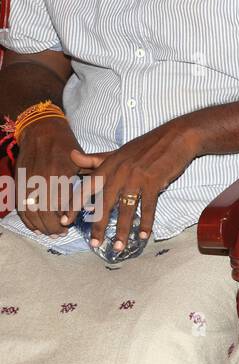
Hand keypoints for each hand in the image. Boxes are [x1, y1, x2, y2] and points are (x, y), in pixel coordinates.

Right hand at [13, 118, 83, 235]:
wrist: (41, 130)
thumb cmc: (66, 144)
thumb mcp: (81, 159)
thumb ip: (88, 179)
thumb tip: (95, 200)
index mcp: (60, 175)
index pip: (61, 205)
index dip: (65, 218)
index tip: (70, 225)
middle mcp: (42, 180)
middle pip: (45, 212)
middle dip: (53, 226)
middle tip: (62, 233)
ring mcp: (28, 182)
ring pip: (31, 212)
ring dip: (40, 226)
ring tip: (51, 233)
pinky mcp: (19, 183)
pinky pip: (20, 206)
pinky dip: (27, 219)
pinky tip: (36, 226)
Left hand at [67, 118, 203, 248]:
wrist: (176, 137)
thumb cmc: (147, 146)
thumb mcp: (118, 151)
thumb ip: (95, 159)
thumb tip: (71, 155)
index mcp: (109, 165)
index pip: (86, 188)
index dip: (74, 205)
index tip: (66, 221)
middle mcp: (119, 172)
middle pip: (104, 204)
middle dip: (98, 226)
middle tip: (95, 244)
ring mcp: (137, 178)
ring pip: (126, 210)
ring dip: (122, 231)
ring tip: (119, 247)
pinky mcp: (154, 182)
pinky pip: (148, 207)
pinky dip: (146, 223)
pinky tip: (143, 236)